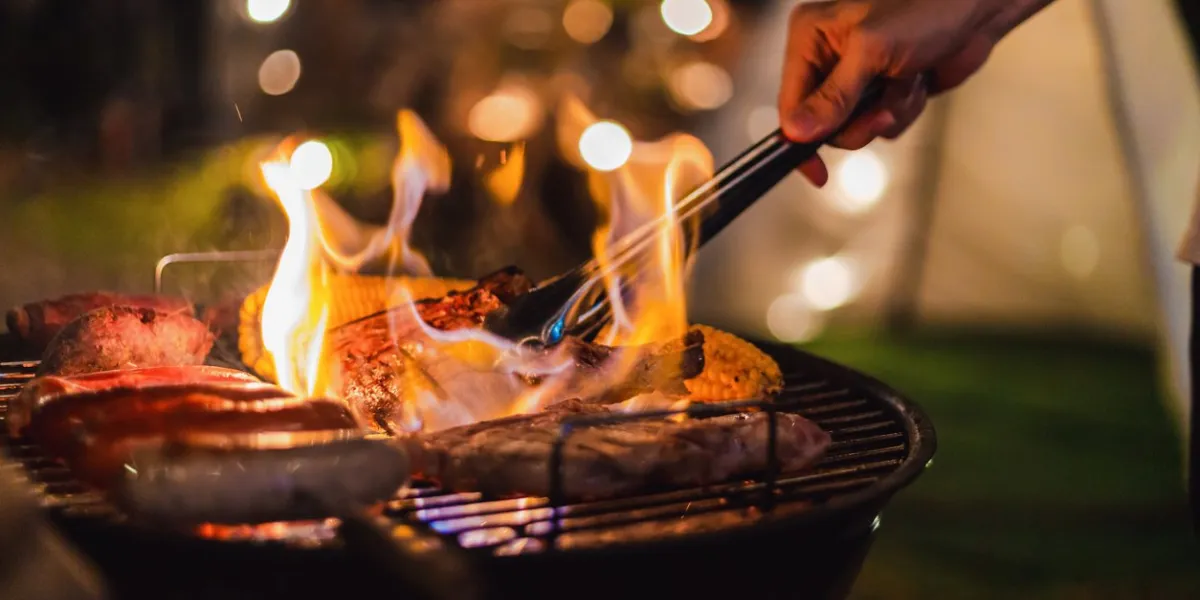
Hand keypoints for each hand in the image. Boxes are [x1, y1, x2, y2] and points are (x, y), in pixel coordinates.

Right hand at [779, 0, 1044, 185]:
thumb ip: (833, 96)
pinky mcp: (884, 89)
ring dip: (888, 112)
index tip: (815, 171)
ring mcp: (857, 75)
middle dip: (858, 122)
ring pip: (856, 127)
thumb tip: (796, 132)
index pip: (790, 103)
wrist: (977, 7)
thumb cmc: (927, 7)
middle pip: (822, 123)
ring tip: (908, 81)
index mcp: (811, 36)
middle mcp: (828, 56)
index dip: (801, 139)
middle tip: (883, 110)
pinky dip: (905, 109)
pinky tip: (918, 80)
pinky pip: (882, 124)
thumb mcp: (872, 51)